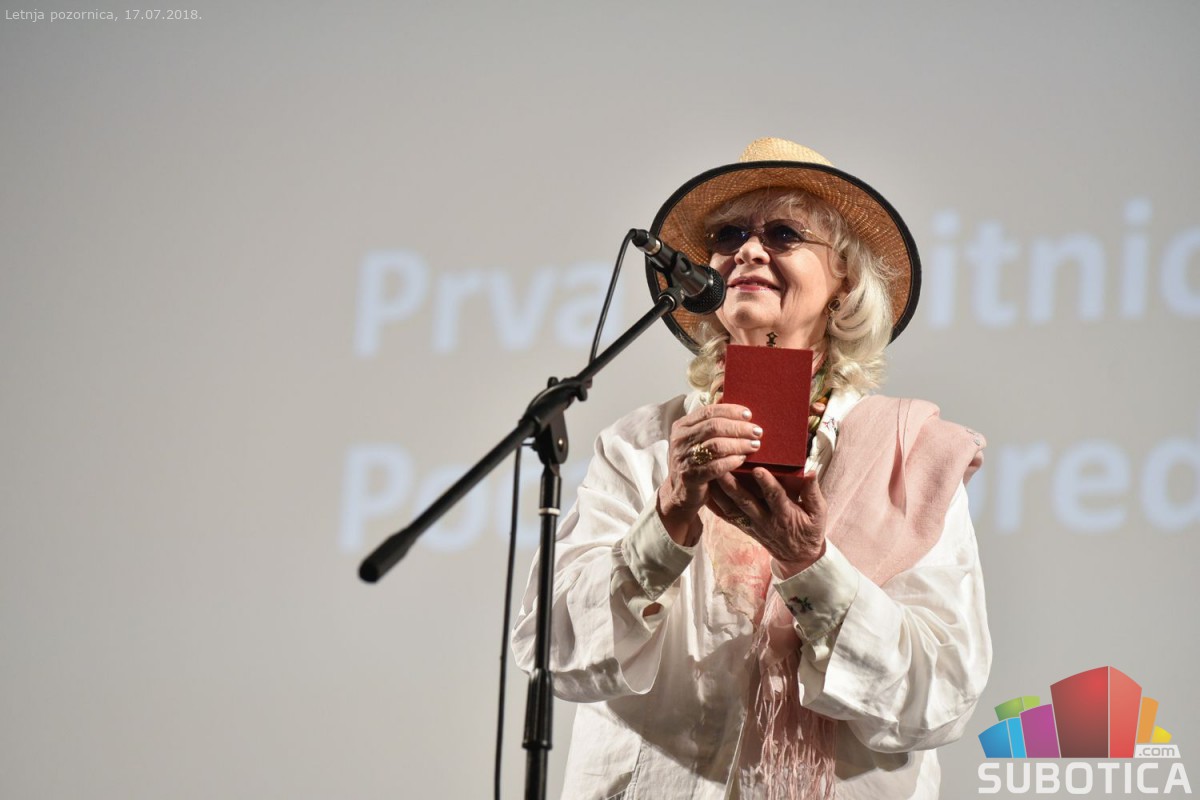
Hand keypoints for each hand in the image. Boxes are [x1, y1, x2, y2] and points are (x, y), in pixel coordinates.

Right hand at [657, 403, 761, 545]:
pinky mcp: (691, 476)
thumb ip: (711, 427)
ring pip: (716, 445)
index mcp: (682, 426)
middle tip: (757, 432)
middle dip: (739, 428)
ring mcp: (684, 458)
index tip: (749, 415)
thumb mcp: (696, 441)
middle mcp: (680, 440)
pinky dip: (732, 461)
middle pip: (714, 426)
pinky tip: (743, 459)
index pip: (708, 411)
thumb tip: (740, 414)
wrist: (680, 493)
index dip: (730, 411)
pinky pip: (716, 466)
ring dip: (739, 444)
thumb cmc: (695, 463)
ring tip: (754, 445)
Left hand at [707, 468, 826, 575]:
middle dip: (733, 485)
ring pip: (733, 508)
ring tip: (710, 475)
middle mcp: (766, 520)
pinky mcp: (744, 527)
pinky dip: (715, 506)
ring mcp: (753, 525)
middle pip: (746, 502)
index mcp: (785, 515)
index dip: (767, 484)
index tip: (758, 469)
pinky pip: (727, 516)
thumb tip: (811, 472)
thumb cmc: (810, 530)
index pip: (775, 497)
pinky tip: (704, 493)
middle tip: (722, 468)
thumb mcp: (819, 513)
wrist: (798, 557)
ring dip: (720, 492)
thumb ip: (813, 492)